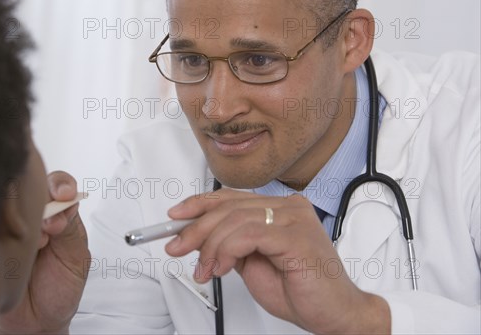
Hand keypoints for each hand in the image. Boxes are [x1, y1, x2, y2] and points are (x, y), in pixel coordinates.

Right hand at [0, 171, 89, 333]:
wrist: (37, 322)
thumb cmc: (59, 288)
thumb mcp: (75, 258)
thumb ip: (71, 231)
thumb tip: (60, 211)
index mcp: (57, 214)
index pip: (57, 185)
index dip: (60, 185)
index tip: (63, 195)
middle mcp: (31, 216)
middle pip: (29, 187)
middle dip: (41, 200)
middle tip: (49, 225)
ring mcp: (6, 227)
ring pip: (8, 204)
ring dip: (23, 220)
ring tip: (36, 245)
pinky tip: (9, 248)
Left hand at [165, 188, 388, 333]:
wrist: (334, 314)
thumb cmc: (300, 290)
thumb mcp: (252, 264)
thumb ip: (231, 245)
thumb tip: (199, 236)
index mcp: (279, 209)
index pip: (231, 198)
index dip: (199, 204)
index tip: (176, 217)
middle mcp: (287, 207)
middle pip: (228, 207)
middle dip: (195, 228)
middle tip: (176, 247)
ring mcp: (293, 218)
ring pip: (234, 219)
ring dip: (210, 246)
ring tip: (205, 269)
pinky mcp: (295, 235)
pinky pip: (248, 234)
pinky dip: (226, 250)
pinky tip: (221, 267)